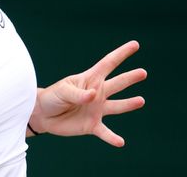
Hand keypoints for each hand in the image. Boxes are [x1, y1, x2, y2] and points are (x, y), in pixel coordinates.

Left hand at [30, 40, 146, 146]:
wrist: (43, 115)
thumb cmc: (53, 96)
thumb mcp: (62, 91)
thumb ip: (78, 94)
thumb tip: (94, 95)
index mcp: (90, 79)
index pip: (108, 63)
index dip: (121, 54)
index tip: (135, 45)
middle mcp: (98, 93)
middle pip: (117, 83)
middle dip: (130, 77)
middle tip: (143, 72)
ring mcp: (96, 109)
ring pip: (117, 106)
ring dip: (129, 104)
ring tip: (141, 101)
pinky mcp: (92, 125)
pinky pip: (105, 132)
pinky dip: (112, 138)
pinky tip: (121, 142)